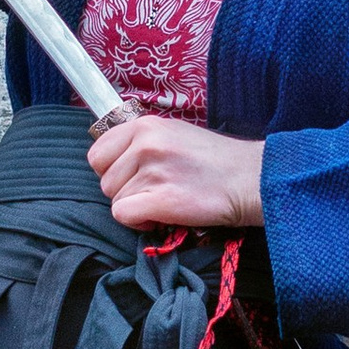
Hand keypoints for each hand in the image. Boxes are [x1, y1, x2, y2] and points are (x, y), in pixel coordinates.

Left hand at [87, 110, 264, 232]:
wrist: (251, 179)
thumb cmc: (216, 160)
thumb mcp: (175, 133)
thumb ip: (142, 141)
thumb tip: (115, 160)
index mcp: (145, 125)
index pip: (97, 153)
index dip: (111, 172)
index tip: (131, 179)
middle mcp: (145, 144)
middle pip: (104, 180)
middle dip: (125, 192)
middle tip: (153, 193)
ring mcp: (153, 171)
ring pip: (115, 200)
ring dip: (136, 208)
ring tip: (165, 202)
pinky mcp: (161, 199)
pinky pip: (124, 215)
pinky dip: (139, 223)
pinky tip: (161, 217)